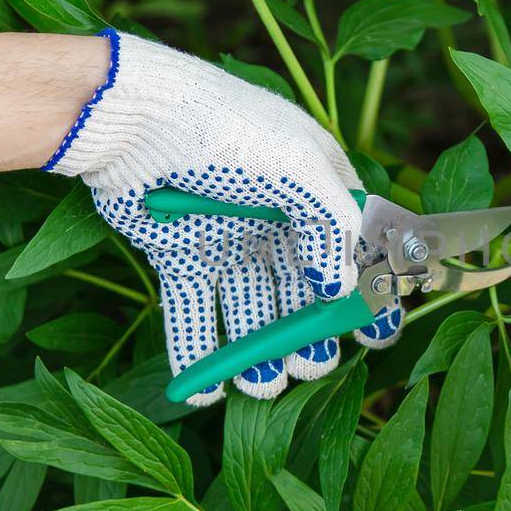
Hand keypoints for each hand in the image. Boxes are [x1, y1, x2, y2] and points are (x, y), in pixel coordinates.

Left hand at [45, 30, 401, 404]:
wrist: (134, 120)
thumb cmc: (223, 129)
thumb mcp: (295, 164)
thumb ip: (331, 223)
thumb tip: (342, 284)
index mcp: (311, 190)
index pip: (351, 251)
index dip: (365, 294)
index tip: (377, 335)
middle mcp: (273, 220)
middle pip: (300, 291)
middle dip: (308, 336)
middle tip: (311, 368)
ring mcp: (225, 241)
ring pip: (250, 310)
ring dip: (259, 354)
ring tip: (264, 388)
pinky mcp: (178, 257)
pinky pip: (193, 312)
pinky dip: (199, 354)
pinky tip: (208, 391)